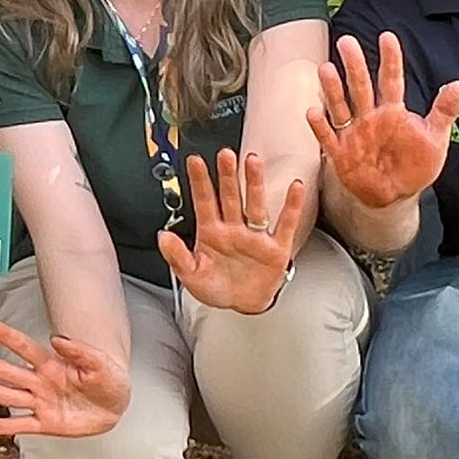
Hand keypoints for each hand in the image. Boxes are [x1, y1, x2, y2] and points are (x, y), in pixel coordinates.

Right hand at [0, 319, 128, 438]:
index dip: (8, 337)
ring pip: (10, 396)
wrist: (115, 407)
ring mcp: (41, 402)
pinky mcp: (46, 423)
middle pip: (9, 372)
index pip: (26, 348)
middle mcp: (42, 382)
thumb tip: (58, 339)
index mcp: (53, 364)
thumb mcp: (101, 362)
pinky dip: (5, 426)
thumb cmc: (108, 381)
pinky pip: (22, 424)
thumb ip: (80, 351)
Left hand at [156, 151, 313, 315]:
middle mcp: (233, 229)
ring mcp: (255, 236)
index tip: (194, 160)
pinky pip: (285, 224)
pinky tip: (295, 187)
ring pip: (254, 204)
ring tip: (252, 161)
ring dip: (254, 183)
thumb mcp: (190, 275)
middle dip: (227, 176)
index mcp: (211, 232)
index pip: (204, 201)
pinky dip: (291, 206)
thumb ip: (176, 256)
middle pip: (230, 197)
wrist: (242, 305)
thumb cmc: (216, 288)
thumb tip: (163, 236)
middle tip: (225, 154)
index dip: (199, 181)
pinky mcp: (276, 249)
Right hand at [308, 32, 458, 209]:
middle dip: (355, 65)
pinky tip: (313, 112)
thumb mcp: (436, 138)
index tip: (387, 37)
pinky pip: (328, 138)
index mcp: (393, 111)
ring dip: (333, 89)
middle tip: (347, 42)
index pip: (391, 80)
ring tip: (326, 69)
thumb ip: (444, 111)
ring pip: (341, 106)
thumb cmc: (415, 165)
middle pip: (361, 87)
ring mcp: (354, 134)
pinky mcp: (341, 154)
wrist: (394, 196)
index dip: (390, 59)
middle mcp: (370, 118)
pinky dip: (320, 126)